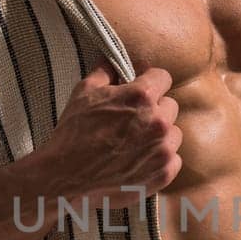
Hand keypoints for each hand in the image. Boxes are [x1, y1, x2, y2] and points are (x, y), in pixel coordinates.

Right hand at [40, 60, 183, 216]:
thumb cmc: (73, 134)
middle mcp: (158, 122)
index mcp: (141, 97)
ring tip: (135, 142)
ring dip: (159, 135)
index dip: (150, 81)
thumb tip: (114, 59)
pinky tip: (139, 160)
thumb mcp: (83, 93)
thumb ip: (105, 71)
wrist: (66, 179)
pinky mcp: (163, 174)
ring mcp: (163, 150)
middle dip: (154, 109)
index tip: (142, 89)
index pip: (163, 77)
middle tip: (132, 120)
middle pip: (170, 106)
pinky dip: (160, 159)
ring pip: (174, 133)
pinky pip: (174, 159)